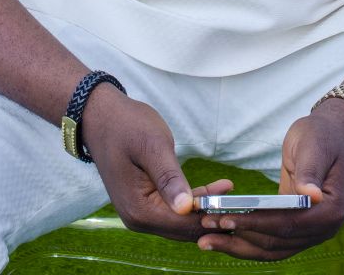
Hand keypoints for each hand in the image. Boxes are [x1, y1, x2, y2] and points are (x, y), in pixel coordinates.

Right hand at [82, 86, 232, 242]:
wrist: (100, 115)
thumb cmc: (126, 124)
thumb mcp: (152, 145)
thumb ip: (169, 177)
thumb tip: (185, 208)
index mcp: (139, 209)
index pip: (183, 224)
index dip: (211, 216)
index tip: (237, 205)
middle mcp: (137, 219)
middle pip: (183, 228)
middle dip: (212, 216)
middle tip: (243, 202)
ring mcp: (139, 213)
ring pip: (180, 221)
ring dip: (206, 210)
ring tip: (233, 195)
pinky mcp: (143, 203)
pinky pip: (173, 210)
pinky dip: (194, 202)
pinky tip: (216, 190)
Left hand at [196, 99, 343, 260]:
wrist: (332, 134)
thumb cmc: (321, 135)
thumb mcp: (314, 146)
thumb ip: (309, 171)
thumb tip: (311, 194)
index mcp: (330, 210)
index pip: (287, 224)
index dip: (255, 223)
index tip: (225, 219)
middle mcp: (323, 229)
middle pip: (276, 243)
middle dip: (239, 238)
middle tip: (204, 232)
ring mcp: (311, 232)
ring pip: (270, 248)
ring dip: (238, 246)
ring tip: (206, 240)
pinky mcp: (297, 228)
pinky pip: (271, 240)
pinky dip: (247, 239)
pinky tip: (223, 236)